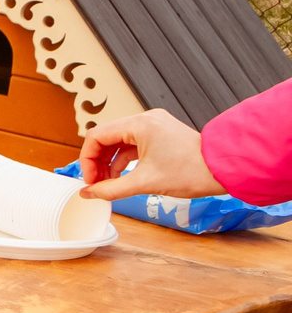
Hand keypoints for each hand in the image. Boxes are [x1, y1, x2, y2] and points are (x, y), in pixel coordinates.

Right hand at [79, 108, 221, 200]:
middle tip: (96, 184)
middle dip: (97, 162)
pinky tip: (122, 176)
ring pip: (118, 141)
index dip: (87, 160)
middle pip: (105, 137)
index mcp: (139, 125)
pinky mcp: (161, 133)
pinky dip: (124, 159)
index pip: (96, 136)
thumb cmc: (192, 172)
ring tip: (109, 183)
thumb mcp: (145, 184)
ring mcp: (154, 125)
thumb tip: (88, 193)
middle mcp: (145, 119)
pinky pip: (133, 144)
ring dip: (109, 162)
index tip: (89, 181)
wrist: (225, 170)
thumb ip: (110, 189)